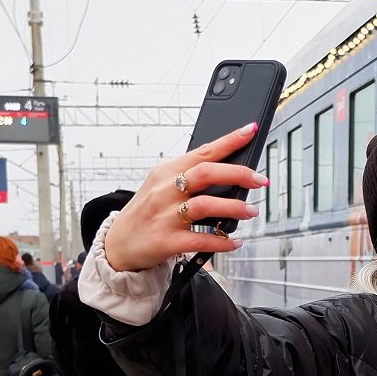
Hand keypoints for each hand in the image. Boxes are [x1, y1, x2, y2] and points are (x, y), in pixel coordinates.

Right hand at [99, 125, 268, 271]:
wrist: (117, 244)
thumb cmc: (145, 213)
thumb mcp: (161, 186)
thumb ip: (188, 177)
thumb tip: (228, 171)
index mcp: (166, 171)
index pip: (203, 151)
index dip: (229, 140)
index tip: (250, 131)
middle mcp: (165, 190)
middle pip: (206, 173)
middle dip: (238, 174)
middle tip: (259, 179)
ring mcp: (165, 216)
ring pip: (206, 206)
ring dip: (234, 208)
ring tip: (250, 211)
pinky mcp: (167, 241)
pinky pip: (202, 240)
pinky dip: (222, 241)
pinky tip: (233, 241)